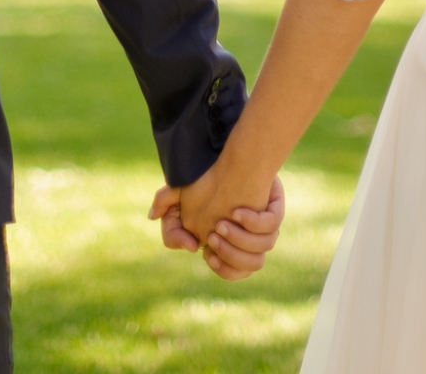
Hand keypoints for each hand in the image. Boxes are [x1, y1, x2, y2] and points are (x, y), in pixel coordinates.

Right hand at [151, 172, 284, 280]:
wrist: (236, 157)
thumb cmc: (207, 178)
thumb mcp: (181, 188)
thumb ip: (165, 202)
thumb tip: (152, 216)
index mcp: (228, 244)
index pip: (227, 268)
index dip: (219, 265)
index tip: (200, 248)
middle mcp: (248, 239)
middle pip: (246, 267)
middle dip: (230, 256)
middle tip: (214, 235)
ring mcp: (262, 227)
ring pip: (263, 251)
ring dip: (243, 242)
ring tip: (224, 225)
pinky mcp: (273, 210)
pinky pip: (272, 224)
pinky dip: (256, 222)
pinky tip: (240, 211)